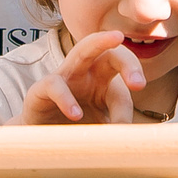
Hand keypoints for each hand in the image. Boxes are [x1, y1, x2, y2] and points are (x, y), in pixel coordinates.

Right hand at [15, 29, 144, 125]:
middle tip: (139, 84)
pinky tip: (76, 114)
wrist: (38, 139)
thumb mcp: (98, 128)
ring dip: (100, 41)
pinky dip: (66, 98)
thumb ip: (114, 127)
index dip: (131, 90)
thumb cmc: (71, 128)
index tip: (135, 109)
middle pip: (111, 54)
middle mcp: (87, 74)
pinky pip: (55, 85)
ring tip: (117, 38)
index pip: (124, 79)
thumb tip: (130, 136)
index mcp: (104, 81)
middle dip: (128, 60)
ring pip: (83, 49)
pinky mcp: (42, 89)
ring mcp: (65, 78)